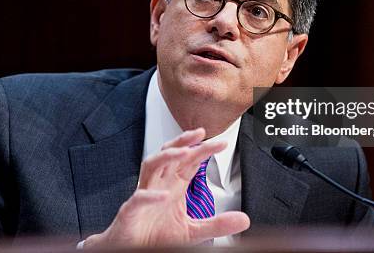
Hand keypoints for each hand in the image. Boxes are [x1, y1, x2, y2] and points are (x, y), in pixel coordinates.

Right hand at [83, 128, 249, 246]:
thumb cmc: (156, 236)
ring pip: (151, 166)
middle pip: (169, 155)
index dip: (203, 150)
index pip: (189, 161)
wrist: (130, 250)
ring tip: (181, 152)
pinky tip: (163, 195)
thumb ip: (217, 223)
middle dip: (183, 141)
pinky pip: (139, 198)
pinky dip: (150, 195)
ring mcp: (144, 195)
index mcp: (173, 186)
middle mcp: (159, 185)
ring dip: (166, 157)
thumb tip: (243, 219)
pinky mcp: (131, 211)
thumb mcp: (193, 231)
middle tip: (199, 133)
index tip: (221, 144)